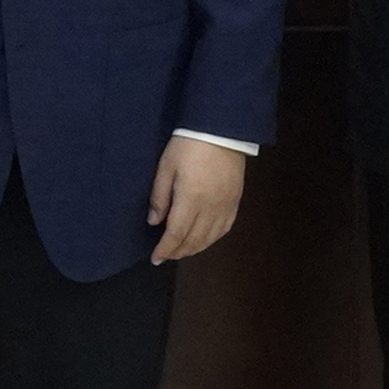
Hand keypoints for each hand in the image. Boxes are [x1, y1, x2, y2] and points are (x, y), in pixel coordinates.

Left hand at [148, 136, 246, 262]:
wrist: (221, 129)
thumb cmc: (188, 145)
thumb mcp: (166, 167)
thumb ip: (159, 197)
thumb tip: (153, 222)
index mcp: (191, 199)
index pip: (176, 234)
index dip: (165, 249)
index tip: (155, 258)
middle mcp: (210, 208)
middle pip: (194, 240)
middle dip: (178, 251)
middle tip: (166, 255)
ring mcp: (226, 206)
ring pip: (210, 238)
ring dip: (194, 248)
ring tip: (181, 250)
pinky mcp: (235, 201)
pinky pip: (224, 228)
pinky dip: (212, 239)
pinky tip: (204, 239)